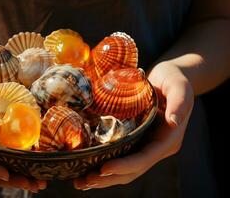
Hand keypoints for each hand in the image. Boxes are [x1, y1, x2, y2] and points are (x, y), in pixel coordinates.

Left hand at [73, 62, 193, 189]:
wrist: (171, 78)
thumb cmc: (174, 79)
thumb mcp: (179, 86)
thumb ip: (179, 103)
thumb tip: (173, 122)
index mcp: (168, 139)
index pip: (145, 158)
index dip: (125, 166)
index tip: (103, 168)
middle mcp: (157, 147)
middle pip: (132, 170)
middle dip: (109, 178)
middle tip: (84, 181)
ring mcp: (146, 146)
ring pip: (125, 169)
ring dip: (104, 178)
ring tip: (81, 182)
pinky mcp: (136, 141)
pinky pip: (121, 157)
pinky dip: (105, 166)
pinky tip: (88, 169)